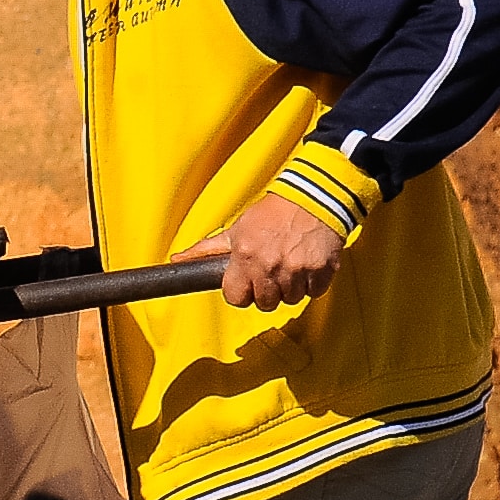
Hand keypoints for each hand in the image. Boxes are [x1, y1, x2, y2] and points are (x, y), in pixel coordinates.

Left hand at [205, 196, 343, 308]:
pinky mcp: (322, 270)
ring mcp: (297, 269)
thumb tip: (178, 260)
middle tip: (269, 273)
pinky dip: (312, 284)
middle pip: (264, 303)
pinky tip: (305, 266)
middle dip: (266, 292)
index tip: (246, 283)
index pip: (236, 297)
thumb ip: (207, 249)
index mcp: (246, 256)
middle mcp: (270, 265)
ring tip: (288, 266)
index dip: (240, 292)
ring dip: (290, 288)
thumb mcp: (236, 229)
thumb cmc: (273, 212)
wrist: (312, 196)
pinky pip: (314, 293)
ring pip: (290, 299)